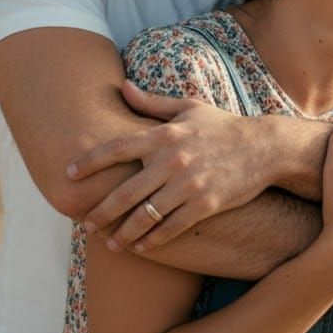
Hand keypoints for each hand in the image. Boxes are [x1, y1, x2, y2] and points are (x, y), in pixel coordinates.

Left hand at [69, 84, 272, 251]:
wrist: (264, 147)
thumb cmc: (222, 126)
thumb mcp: (188, 107)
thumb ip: (152, 102)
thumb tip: (122, 86)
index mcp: (165, 134)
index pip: (117, 148)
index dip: (88, 161)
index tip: (68, 174)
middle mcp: (173, 160)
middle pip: (125, 192)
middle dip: (100, 211)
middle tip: (85, 223)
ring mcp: (189, 184)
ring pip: (146, 216)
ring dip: (123, 233)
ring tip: (110, 243)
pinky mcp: (205, 204)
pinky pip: (171, 228)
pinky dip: (153, 240)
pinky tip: (141, 246)